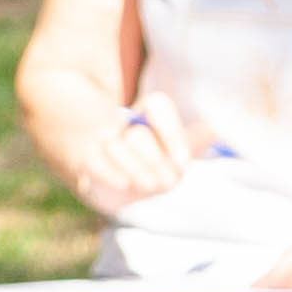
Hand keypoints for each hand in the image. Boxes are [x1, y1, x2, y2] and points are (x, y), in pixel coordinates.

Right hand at [61, 109, 185, 217]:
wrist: (101, 181)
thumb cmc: (143, 165)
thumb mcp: (167, 155)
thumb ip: (188, 143)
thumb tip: (212, 129)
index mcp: (144, 116)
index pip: (157, 106)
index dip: (172, 132)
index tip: (184, 162)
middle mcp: (119, 124)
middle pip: (139, 133)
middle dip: (154, 159)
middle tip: (167, 180)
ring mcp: (96, 141)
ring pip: (116, 147)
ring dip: (136, 168)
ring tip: (149, 185)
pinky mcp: (78, 160)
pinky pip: (93, 162)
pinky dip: (109, 173)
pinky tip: (124, 184)